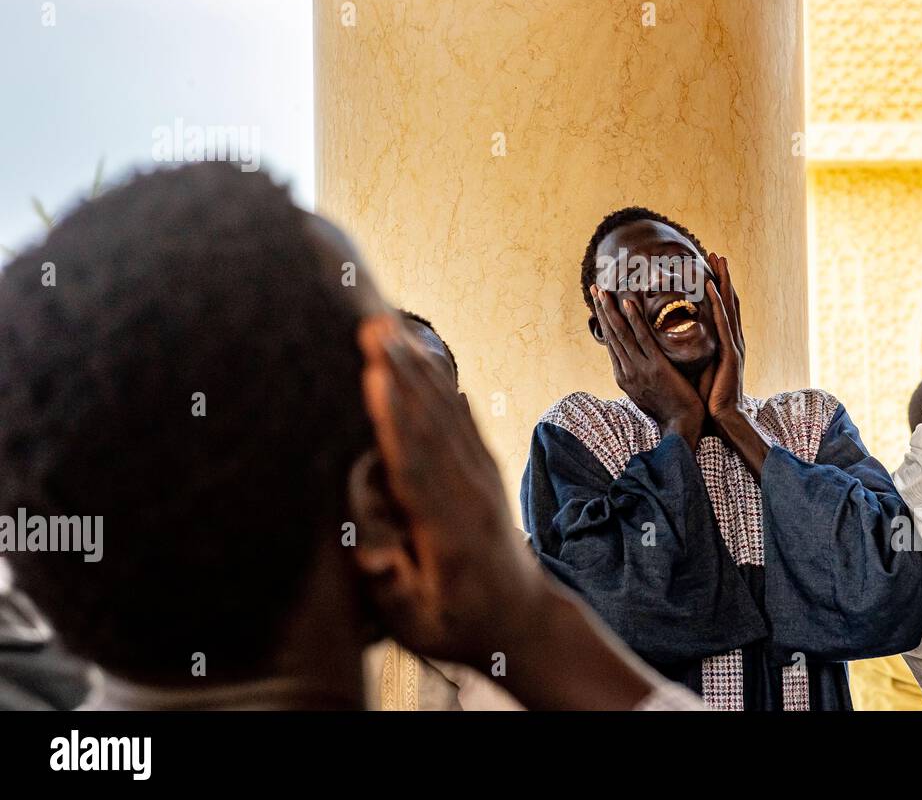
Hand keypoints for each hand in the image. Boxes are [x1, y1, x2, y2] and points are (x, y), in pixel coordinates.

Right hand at [355, 314, 547, 666]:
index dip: (394, 418)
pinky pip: (461, 416)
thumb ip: (393, 586)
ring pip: (445, 411)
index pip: (414, 464)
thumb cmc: (455, 623)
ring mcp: (481, 476)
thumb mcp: (418, 622)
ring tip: (389, 325)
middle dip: (399, 372)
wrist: (521, 618)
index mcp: (448, 531)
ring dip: (416, 365)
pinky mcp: (484, 468)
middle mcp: (468, 493)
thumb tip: (372, 551)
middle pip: (429, 423)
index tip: (376, 376)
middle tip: (372, 326)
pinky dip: (441, 382)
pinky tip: (423, 353)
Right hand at [590, 285, 705, 447]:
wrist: (683, 425)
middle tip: (594, 288)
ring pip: (621, 334)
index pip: (611, 343)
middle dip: (602, 310)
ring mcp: (639, 369)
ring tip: (603, 289)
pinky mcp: (655, 368)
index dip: (604, 321)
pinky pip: (642, 338)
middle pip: (611, 335)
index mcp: (624, 376)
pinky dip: (634, 319)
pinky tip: (629, 302)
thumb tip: (640, 359)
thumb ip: (641, 373)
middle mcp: (626, 371)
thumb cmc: (671, 408)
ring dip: (611, 309)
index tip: (599, 302)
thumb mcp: (647, 391)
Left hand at [703, 253, 744, 419]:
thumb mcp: (701, 368)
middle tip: (718, 254)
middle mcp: (733, 340)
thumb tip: (677, 340)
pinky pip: (722, 322)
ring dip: (723, 280)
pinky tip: (711, 286)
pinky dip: (717, 302)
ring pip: (729, 305)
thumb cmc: (710, 398)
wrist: (723, 419)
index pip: (723, 309)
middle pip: (729, 301)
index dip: (720, 287)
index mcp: (727, 344)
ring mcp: (734, 345)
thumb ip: (696, 352)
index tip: (712, 268)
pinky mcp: (730, 353)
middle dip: (724, 276)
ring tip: (718, 259)